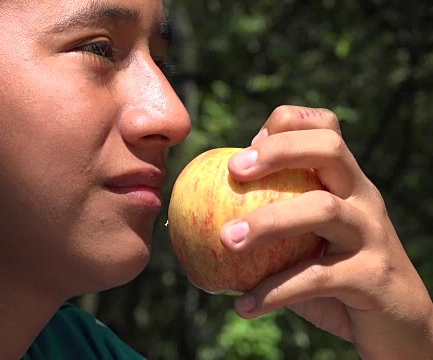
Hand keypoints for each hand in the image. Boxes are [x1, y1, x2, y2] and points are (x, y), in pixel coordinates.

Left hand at [219, 106, 432, 358]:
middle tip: (233, 171)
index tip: (243, 149)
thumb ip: (268, 225)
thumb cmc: (334, 280)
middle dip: (278, 151)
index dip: (286, 124)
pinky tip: (243, 305)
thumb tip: (195, 223)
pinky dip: (275, 291)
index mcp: (345, 182)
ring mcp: (371, 234)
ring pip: (322, 209)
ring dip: (267, 222)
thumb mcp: (303, 244)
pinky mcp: (372, 276)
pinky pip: (317, 278)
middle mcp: (362, 197)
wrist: (397, 325)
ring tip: (224, 240)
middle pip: (329, 149)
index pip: (325, 128)